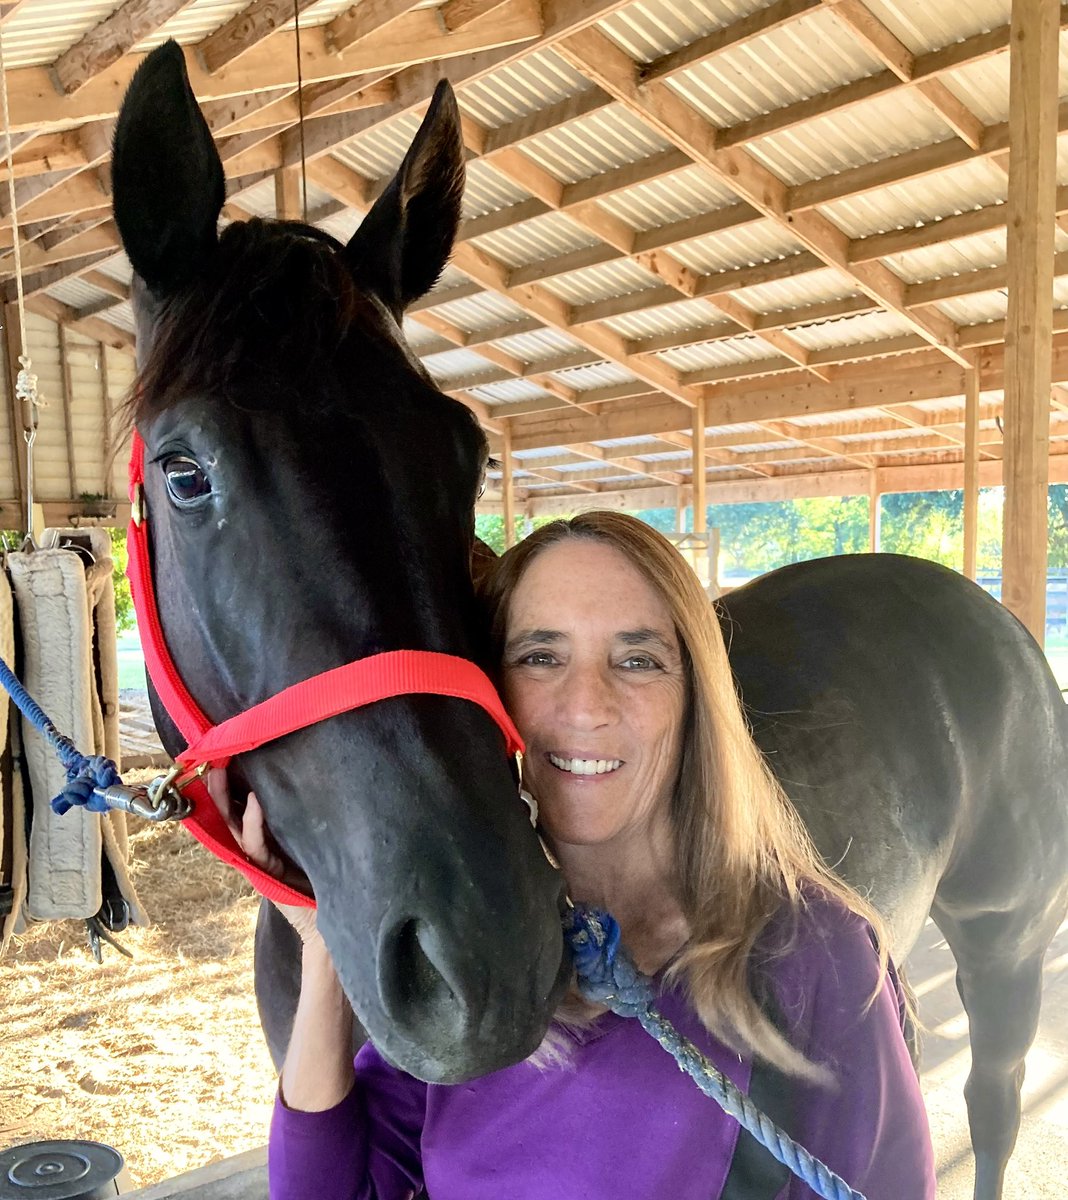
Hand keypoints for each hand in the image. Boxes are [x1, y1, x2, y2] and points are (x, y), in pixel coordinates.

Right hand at [206, 768, 320, 944]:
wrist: (332, 918)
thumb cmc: (328, 873)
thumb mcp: (313, 835)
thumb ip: (303, 813)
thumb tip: (310, 772)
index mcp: (268, 839)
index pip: (243, 808)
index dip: (233, 785)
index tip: (227, 758)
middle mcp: (260, 849)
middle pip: (232, 816)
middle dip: (220, 790)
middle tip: (212, 762)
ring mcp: (260, 862)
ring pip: (236, 828)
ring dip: (225, 801)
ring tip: (219, 774)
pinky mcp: (267, 873)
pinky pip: (256, 845)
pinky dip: (253, 823)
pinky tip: (254, 802)